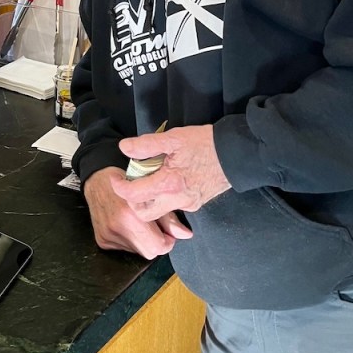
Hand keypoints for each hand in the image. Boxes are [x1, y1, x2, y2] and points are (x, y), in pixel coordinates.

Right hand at [83, 167, 192, 257]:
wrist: (97, 179)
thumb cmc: (126, 180)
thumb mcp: (150, 192)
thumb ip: (168, 216)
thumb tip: (185, 234)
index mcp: (130, 214)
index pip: (158, 246)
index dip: (167, 241)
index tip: (168, 232)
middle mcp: (117, 227)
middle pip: (149, 253)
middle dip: (156, 244)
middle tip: (156, 229)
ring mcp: (108, 235)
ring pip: (137, 252)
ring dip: (143, 241)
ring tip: (139, 223)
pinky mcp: (102, 240)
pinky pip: (125, 249)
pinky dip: (131, 240)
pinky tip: (128, 225)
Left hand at [114, 124, 230, 221]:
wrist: (235, 154)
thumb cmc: (205, 143)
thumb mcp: (173, 138)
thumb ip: (146, 145)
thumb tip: (124, 148)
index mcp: (169, 184)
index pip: (134, 196)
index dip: (119, 187)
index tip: (116, 178)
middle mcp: (178, 200)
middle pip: (144, 213)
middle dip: (132, 201)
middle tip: (131, 183)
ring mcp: (188, 205)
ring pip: (159, 211)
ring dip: (148, 200)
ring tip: (148, 177)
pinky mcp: (196, 204)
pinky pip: (173, 206)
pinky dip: (163, 197)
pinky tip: (166, 179)